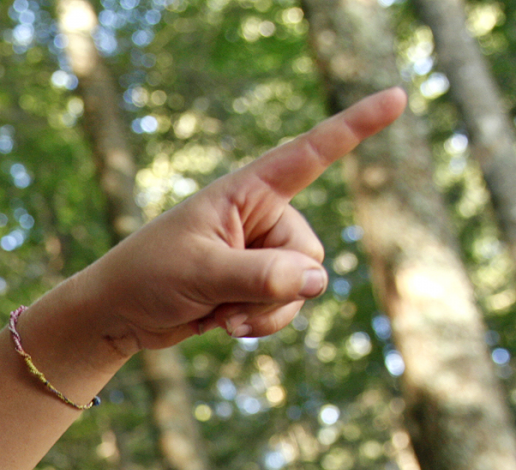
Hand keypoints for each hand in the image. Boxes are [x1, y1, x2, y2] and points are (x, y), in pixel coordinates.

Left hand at [80, 87, 405, 352]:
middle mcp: (261, 217)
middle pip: (308, 255)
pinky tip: (222, 325)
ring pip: (302, 288)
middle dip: (276, 288)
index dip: (355, 127)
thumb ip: (261, 277)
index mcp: (246, 192)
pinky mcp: (254, 286)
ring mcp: (260, 254)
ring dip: (267, 313)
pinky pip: (285, 308)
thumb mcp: (202, 273)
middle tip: (224, 298)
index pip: (310, 154)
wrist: (118, 313)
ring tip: (220, 316)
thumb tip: (317, 282)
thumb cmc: (148, 277)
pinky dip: (260, 323)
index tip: (398, 97)